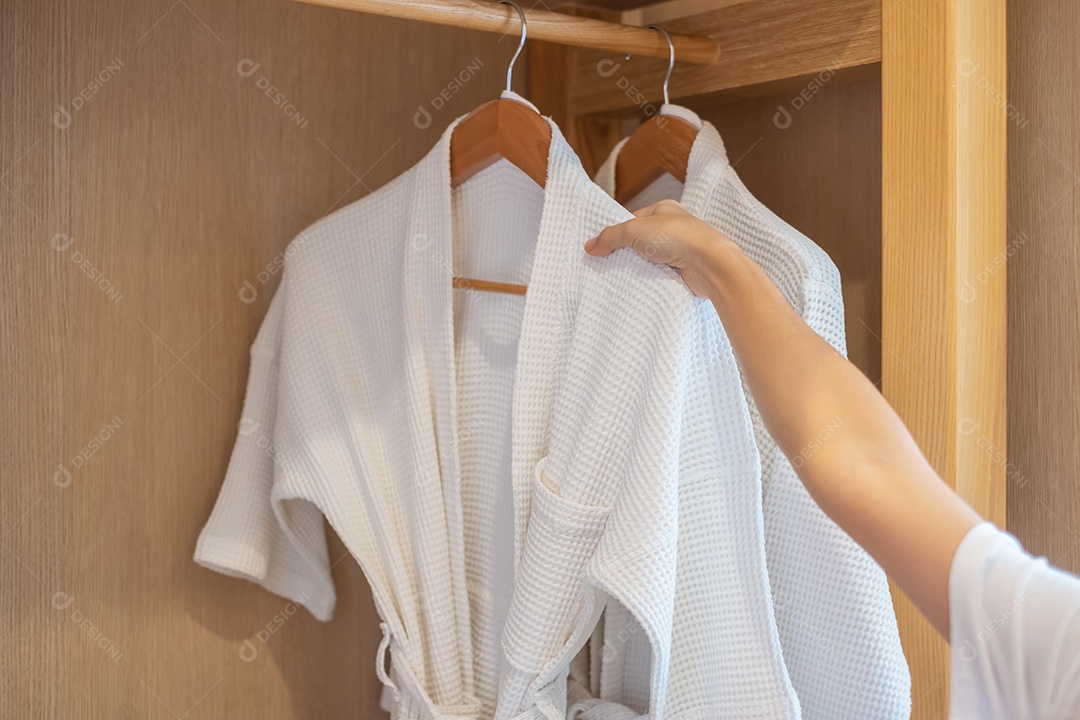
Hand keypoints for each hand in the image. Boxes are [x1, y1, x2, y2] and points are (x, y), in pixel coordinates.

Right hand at [584, 199, 732, 297]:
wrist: (710, 264)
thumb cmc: (677, 237)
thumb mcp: (635, 230)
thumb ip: (611, 237)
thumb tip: (590, 246)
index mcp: (663, 209)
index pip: (632, 220)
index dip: (615, 233)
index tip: (599, 247)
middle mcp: (672, 228)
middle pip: (639, 241)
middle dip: (624, 252)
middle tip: (603, 265)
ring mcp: (679, 250)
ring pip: (648, 260)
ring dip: (636, 268)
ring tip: (616, 278)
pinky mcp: (683, 271)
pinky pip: (659, 275)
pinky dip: (649, 280)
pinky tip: (636, 286)